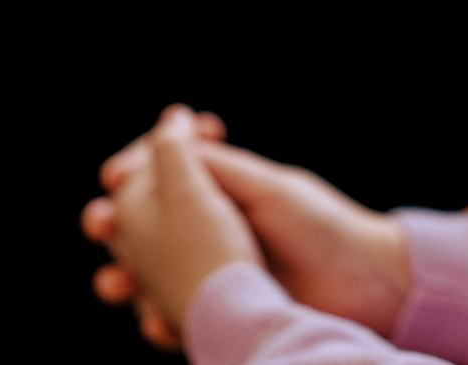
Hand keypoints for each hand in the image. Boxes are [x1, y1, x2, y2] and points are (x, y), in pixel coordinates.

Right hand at [85, 111, 410, 340]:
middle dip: (112, 223)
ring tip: (115, 283)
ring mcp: (212, 272)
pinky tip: (155, 322)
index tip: (114, 176)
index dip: (131, 171)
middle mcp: (209, 230)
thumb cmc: (322, 225)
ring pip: (148, 275)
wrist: (367, 285)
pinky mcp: (220, 312)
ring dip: (123, 277)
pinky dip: (157, 319)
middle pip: (140, 225)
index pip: (159, 173)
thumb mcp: (270, 187)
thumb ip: (221, 170)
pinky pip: (175, 316)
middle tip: (101, 224)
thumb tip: (167, 145)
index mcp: (220, 190)